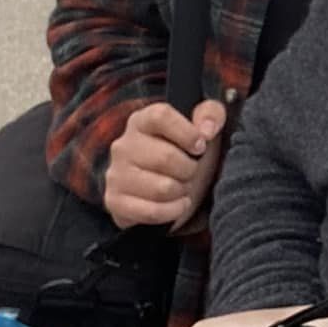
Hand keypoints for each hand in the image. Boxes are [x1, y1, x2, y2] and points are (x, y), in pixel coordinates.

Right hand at [104, 100, 226, 229]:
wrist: (163, 187)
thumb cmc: (185, 152)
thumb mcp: (202, 127)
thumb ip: (211, 114)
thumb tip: (207, 129)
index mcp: (141, 121)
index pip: (160, 116)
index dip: (187, 133)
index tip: (200, 146)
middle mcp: (123, 146)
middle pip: (166, 158)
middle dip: (190, 169)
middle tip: (192, 171)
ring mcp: (116, 175)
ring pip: (162, 188)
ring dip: (182, 190)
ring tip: (182, 186)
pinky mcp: (115, 202)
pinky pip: (152, 212)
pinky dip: (174, 211)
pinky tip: (179, 203)